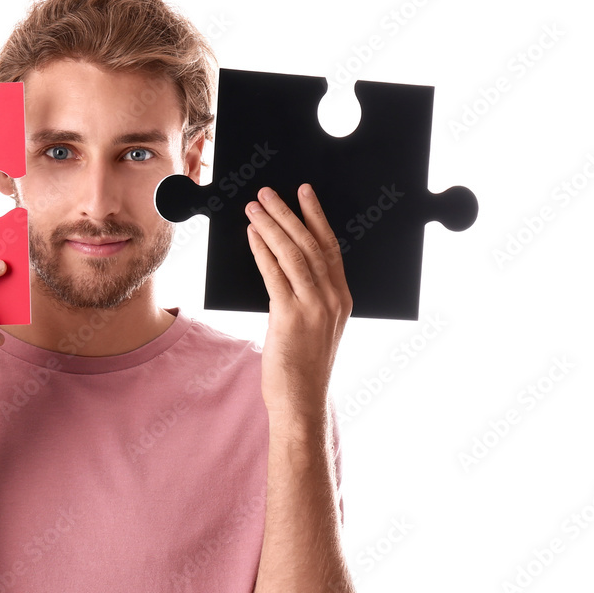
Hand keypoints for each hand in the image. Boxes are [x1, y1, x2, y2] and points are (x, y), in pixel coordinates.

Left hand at [245, 184, 351, 417]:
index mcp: (341, 299)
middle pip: (310, 244)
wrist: (301, 401)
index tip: (304, 193)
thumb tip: (283, 271)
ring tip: (255, 207)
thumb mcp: (315, 328)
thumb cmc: (302, 367)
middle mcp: (331, 298)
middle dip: (288, 213)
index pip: (329, 247)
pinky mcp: (290, 317)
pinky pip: (275, 275)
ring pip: (292, 254)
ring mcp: (313, 307)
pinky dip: (262, 251)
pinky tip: (252, 236)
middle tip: (269, 192)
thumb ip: (307, 299)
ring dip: (271, 226)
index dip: (315, 216)